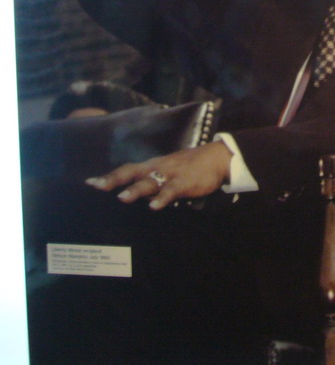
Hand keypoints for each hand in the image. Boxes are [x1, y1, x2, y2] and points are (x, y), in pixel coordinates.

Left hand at [85, 142, 233, 209]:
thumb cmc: (189, 167)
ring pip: (150, 181)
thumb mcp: (167, 172)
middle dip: (114, 180)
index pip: (127, 169)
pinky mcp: (184, 182)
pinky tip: (155, 206)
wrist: (216, 158)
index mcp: (152, 166)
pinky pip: (172, 190)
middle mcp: (158, 168)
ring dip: (136, 190)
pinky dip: (163, 198)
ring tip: (122, 198)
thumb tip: (135, 196)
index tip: (89, 183)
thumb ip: (152, 183)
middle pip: (132, 172)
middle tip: (97, 187)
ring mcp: (171, 174)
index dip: (109, 176)